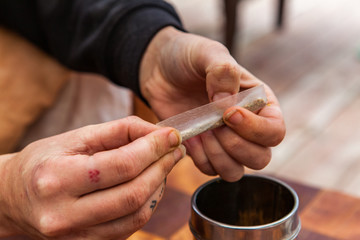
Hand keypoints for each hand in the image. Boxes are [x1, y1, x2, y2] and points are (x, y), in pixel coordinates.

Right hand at [0, 116, 184, 238]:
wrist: (13, 197)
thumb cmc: (44, 161)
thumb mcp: (77, 137)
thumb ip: (120, 131)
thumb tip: (158, 132)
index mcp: (57, 178)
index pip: (121, 165)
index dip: (154, 149)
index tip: (172, 136)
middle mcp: (64, 214)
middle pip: (133, 194)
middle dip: (162, 168)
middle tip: (174, 150)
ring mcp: (75, 236)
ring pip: (137, 215)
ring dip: (159, 186)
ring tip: (164, 165)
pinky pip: (130, 227)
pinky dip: (147, 203)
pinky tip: (150, 184)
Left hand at [140, 27, 284, 181]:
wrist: (159, 69)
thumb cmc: (189, 57)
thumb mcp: (208, 53)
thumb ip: (223, 72)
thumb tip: (227, 104)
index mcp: (259, 102)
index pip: (275, 131)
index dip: (256, 129)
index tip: (228, 114)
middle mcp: (247, 126)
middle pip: (260, 158)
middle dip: (237, 146)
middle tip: (215, 126)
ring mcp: (224, 141)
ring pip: (235, 171)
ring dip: (219, 157)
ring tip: (203, 132)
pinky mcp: (202, 149)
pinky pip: (209, 170)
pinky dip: (200, 158)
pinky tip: (191, 137)